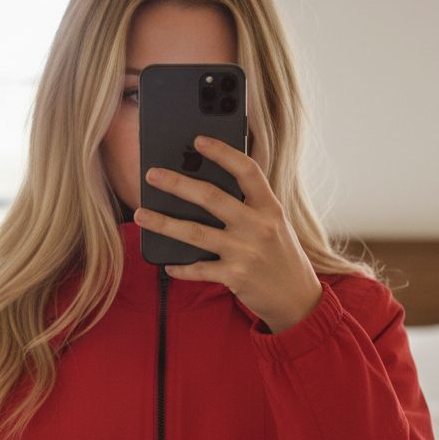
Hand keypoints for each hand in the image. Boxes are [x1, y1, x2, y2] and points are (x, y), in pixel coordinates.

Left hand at [134, 135, 322, 333]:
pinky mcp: (235, 277)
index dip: (222, 153)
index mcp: (270, 207)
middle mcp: (259, 226)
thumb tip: (206, 188)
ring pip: (196, 233)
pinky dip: (180, 267)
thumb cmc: (281, 255)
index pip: (247, 170)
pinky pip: (199, 269)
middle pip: (212, 197)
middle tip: (152, 175)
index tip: (198, 140)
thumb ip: (250, 206)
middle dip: (177, 184)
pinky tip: (167, 264)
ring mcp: (246, 252)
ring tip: (141, 214)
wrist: (298, 299)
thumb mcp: (275, 224)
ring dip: (164, 223)